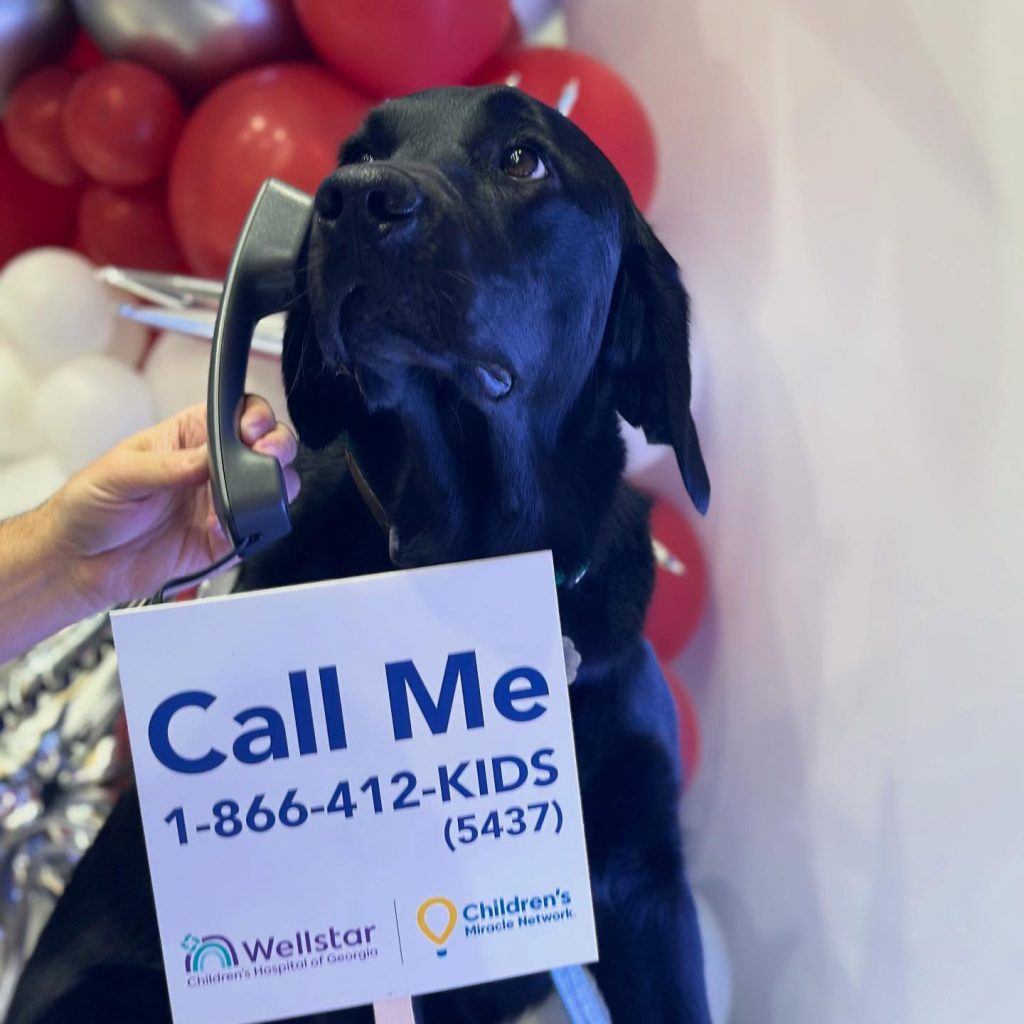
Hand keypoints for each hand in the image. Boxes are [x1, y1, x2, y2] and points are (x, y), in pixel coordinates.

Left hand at [51, 396, 298, 607]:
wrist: (79, 562)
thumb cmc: (90, 506)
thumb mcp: (120, 473)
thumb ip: (168, 466)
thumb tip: (206, 458)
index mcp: (189, 437)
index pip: (237, 413)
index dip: (255, 416)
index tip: (253, 430)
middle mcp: (212, 467)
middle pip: (268, 446)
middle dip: (279, 446)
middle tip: (269, 457)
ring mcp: (222, 503)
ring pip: (274, 487)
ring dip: (277, 487)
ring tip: (255, 495)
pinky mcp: (224, 539)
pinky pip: (255, 531)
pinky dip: (251, 529)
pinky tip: (224, 529)